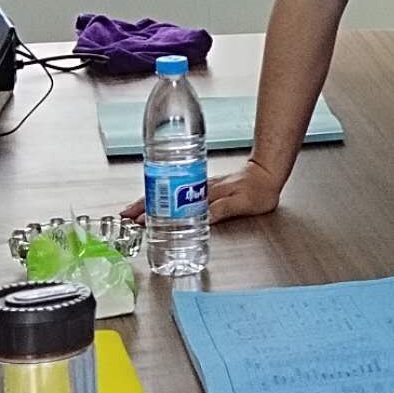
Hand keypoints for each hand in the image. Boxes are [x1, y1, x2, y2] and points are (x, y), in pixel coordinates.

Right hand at [120, 158, 284, 224]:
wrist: (268, 173)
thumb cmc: (259, 189)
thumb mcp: (244, 202)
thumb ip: (224, 209)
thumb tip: (203, 218)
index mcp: (206, 192)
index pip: (173, 202)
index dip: (154, 210)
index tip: (138, 219)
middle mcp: (200, 188)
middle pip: (165, 195)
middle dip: (143, 205)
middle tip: (125, 216)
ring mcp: (201, 187)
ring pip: (169, 194)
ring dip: (151, 202)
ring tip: (133, 213)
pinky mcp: (204, 188)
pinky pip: (179, 193)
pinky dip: (165, 200)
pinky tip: (158, 207)